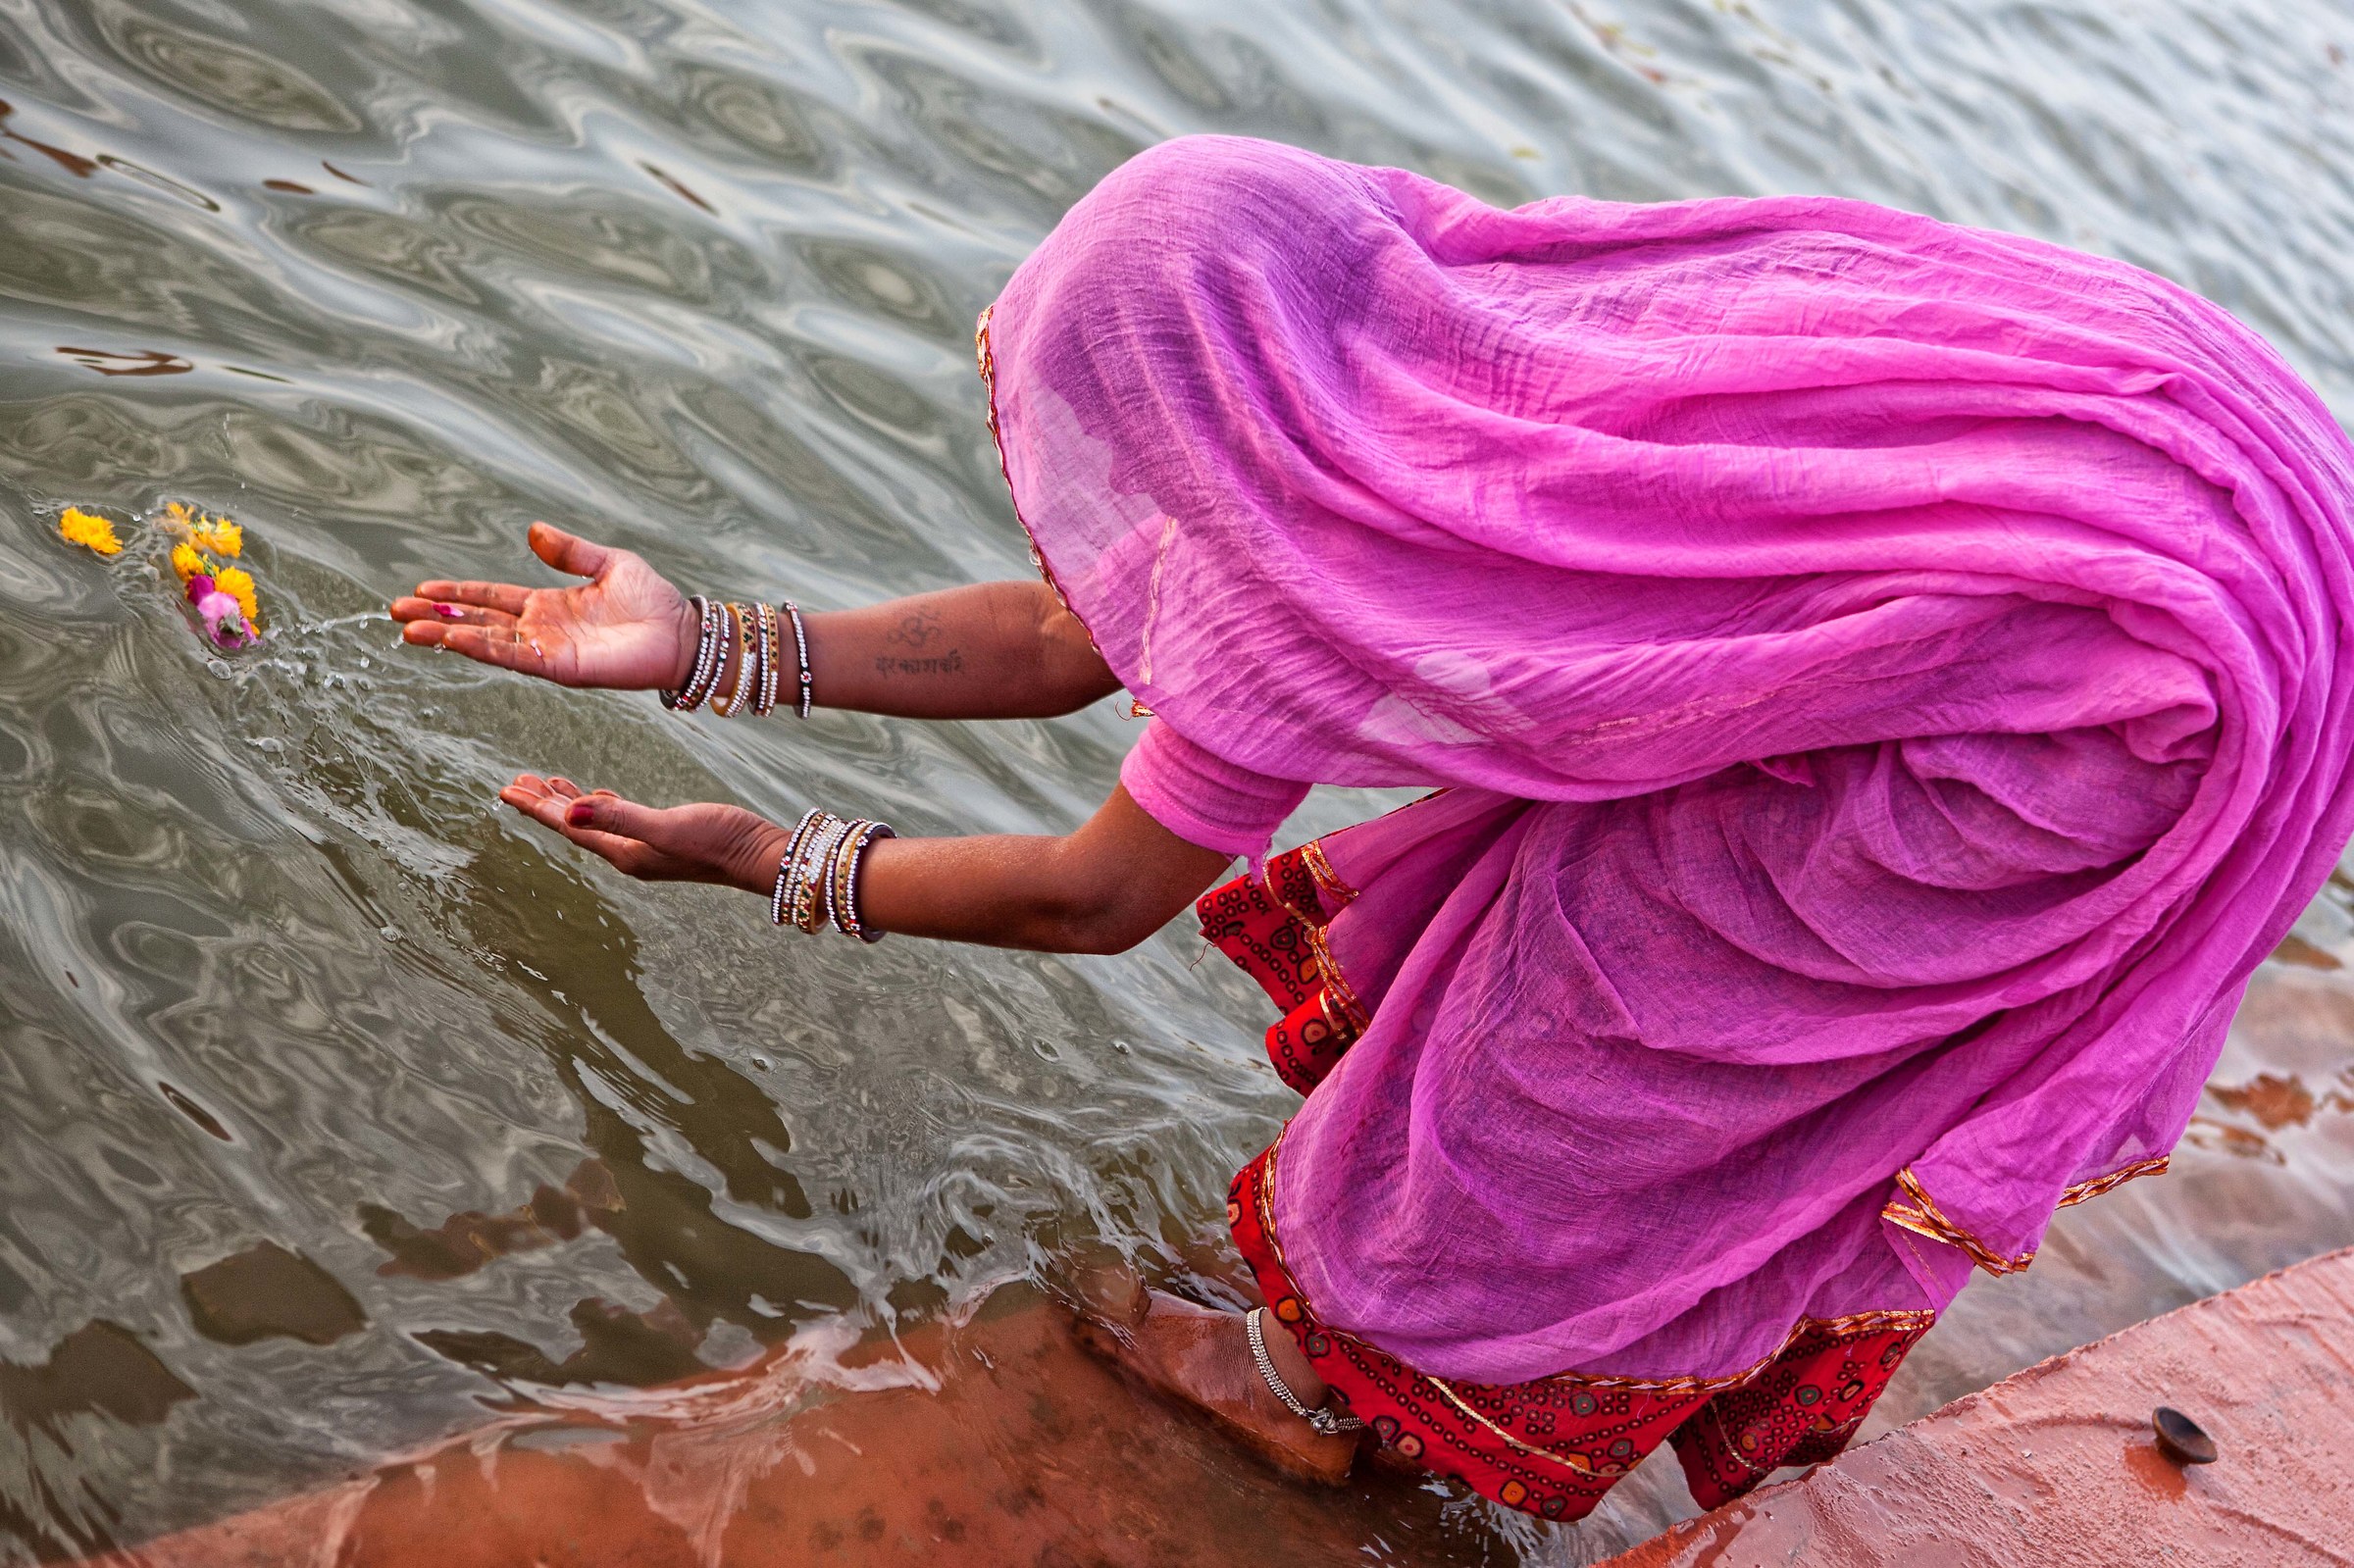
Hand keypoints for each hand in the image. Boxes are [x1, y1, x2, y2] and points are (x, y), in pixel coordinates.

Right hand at [392, 523, 696, 689]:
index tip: (420, 590)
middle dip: (436, 617)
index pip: (490, 598)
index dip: (456, 594)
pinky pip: (515, 657)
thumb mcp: (609, 564)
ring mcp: (547, 650)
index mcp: (547, 605)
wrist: (683, 633)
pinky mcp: (561, 667)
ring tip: (409, 630)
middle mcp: (540, 630)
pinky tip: (453, 640)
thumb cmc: (654, 601)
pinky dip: (483, 648)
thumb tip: (532, 530)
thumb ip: (569, 551)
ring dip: (447, 635)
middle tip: (395, 612)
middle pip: (477, 621)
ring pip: (487, 641)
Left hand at [500, 774, 787, 891]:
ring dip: (569, 802)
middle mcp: (630, 854)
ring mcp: (647, 846)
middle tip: (516, 782)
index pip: (569, 827)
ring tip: (546, 784)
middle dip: (545, 803)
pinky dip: (601, 805)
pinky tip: (598, 796)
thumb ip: (621, 818)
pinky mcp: (666, 836)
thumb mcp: (668, 826)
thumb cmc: (720, 841)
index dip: (537, 807)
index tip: (506, 789)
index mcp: (624, 853)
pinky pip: (620, 819)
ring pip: (596, 821)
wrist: (762, 855)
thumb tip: (571, 812)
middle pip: (576, 825)